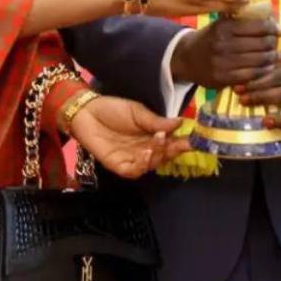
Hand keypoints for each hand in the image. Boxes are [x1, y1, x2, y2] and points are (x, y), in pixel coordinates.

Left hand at [66, 96, 192, 178]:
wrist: (87, 111)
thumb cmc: (113, 109)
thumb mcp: (137, 111)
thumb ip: (156, 121)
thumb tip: (181, 122)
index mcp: (152, 136)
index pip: (171, 142)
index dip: (182, 142)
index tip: (194, 139)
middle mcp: (145, 149)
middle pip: (164, 156)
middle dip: (174, 150)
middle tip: (181, 143)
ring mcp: (132, 159)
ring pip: (151, 165)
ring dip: (159, 157)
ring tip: (161, 143)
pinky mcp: (118, 165)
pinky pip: (134, 171)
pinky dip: (142, 166)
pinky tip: (146, 154)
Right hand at [171, 17, 280, 88]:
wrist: (187, 58)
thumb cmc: (211, 38)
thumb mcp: (223, 23)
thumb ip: (247, 22)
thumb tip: (279, 27)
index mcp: (224, 26)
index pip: (258, 26)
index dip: (272, 28)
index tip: (277, 30)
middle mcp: (223, 43)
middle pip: (262, 44)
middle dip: (273, 44)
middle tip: (274, 44)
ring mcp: (222, 62)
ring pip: (259, 60)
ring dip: (270, 58)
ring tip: (271, 56)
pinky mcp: (223, 78)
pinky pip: (251, 75)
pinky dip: (262, 72)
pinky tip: (265, 68)